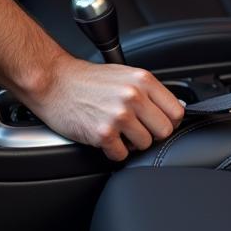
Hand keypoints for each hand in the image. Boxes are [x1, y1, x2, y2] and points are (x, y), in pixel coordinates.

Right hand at [25, 57, 185, 161]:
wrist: (54, 82)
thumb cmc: (87, 80)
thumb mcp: (125, 75)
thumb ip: (148, 91)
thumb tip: (170, 109)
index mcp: (143, 81)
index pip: (176, 111)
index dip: (170, 121)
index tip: (160, 124)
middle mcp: (134, 96)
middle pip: (165, 131)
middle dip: (152, 134)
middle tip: (137, 130)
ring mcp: (119, 115)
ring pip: (145, 144)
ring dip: (132, 143)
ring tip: (118, 132)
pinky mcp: (103, 133)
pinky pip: (122, 155)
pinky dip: (114, 152)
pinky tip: (106, 139)